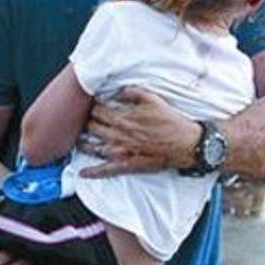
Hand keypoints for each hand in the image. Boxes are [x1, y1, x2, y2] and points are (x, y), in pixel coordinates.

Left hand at [79, 87, 199, 177]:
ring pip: (94, 147)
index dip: (94, 106)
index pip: (99, 110)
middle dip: (88, 122)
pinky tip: (82, 172)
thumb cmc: (171, 121)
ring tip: (79, 141)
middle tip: (87, 120)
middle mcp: (118, 135)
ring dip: (84, 144)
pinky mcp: (126, 165)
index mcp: (123, 118)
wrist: (185, 143)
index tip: (93, 104)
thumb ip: (132, 92)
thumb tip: (118, 91)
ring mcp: (121, 152)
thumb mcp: (153, 99)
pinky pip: (105, 170)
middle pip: (93, 127)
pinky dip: (92, 172)